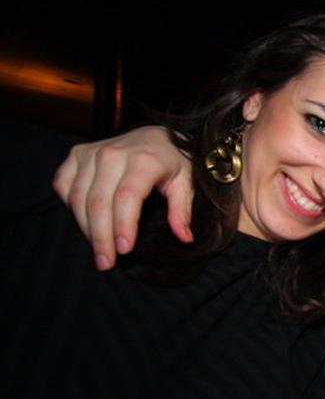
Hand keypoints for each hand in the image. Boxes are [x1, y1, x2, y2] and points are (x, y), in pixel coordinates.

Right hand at [51, 126, 193, 269]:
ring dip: (86, 229)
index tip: (124, 250)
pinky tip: (85, 222)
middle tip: (106, 262)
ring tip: (99, 251)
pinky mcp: (77, 154)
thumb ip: (182, 210)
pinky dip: (71, 206)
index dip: (123, 225)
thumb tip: (185, 238)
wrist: (155, 136)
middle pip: (99, 202)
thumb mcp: (186, 184)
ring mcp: (91, 152)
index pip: (127, 197)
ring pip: (79, 197)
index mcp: (143, 159)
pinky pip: (64, 185)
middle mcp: (113, 153)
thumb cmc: (173, 162)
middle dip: (101, 237)